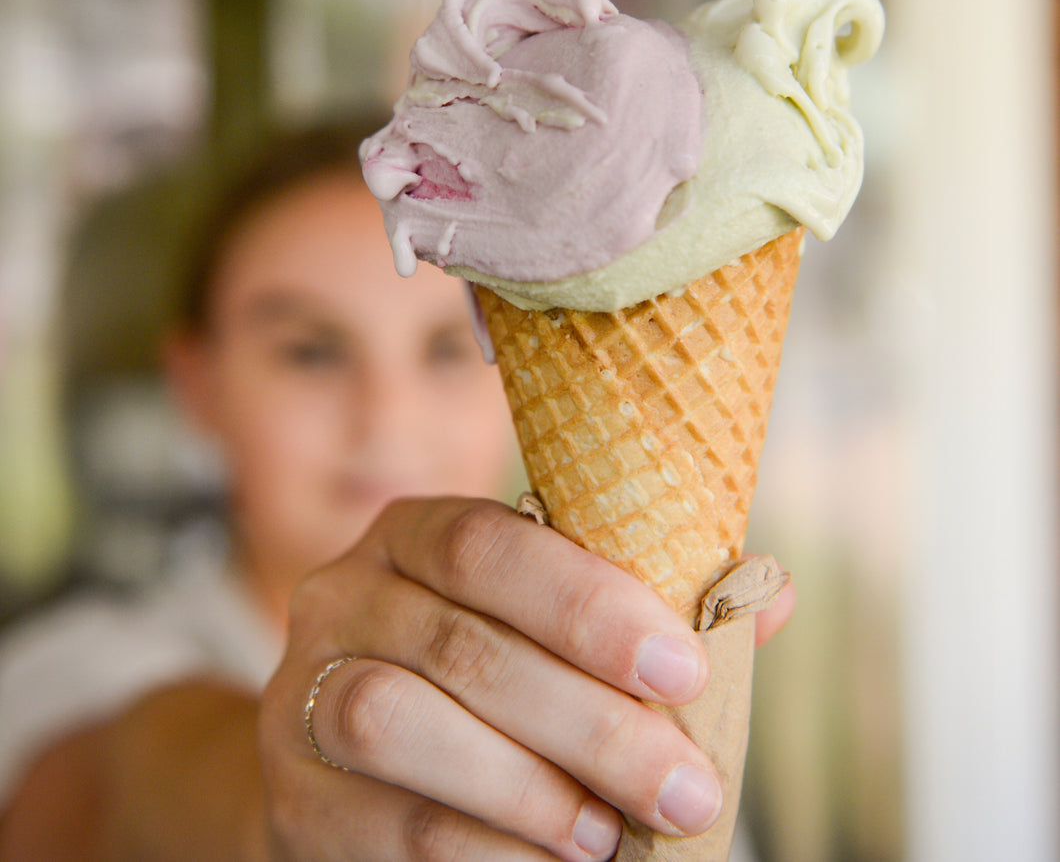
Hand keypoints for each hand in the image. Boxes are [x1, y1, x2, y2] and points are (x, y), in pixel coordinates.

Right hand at [260, 497, 734, 860]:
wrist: (359, 761)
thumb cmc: (485, 676)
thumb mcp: (548, 625)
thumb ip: (642, 612)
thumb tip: (772, 595)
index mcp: (414, 532)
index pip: (489, 544)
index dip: (587, 604)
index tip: (683, 671)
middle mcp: (344, 594)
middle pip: (462, 648)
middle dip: (589, 724)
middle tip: (686, 788)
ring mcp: (302, 689)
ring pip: (402, 725)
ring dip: (526, 787)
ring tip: (609, 837)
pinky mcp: (292, 790)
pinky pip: (387, 823)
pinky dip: (483, 852)